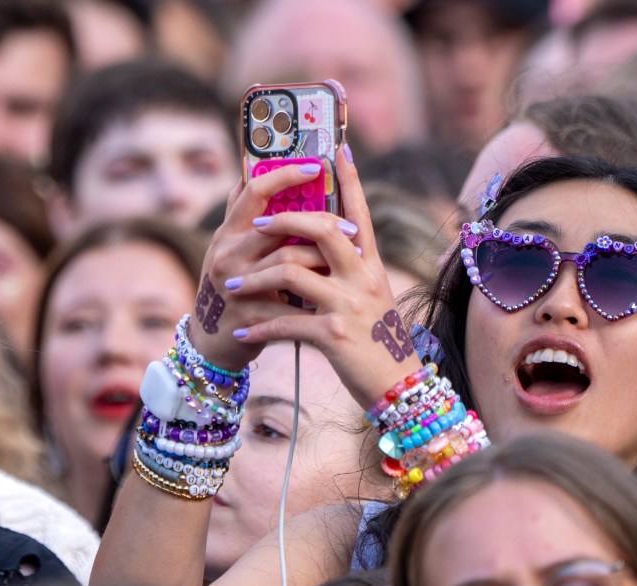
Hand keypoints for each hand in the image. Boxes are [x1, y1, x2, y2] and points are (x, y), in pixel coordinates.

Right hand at [188, 163, 330, 371]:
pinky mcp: (248, 314)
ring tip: (349, 263)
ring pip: (288, 263)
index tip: (316, 166)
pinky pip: (290, 304)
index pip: (255, 190)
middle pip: (280, 227)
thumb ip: (249, 216)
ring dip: (323, 263)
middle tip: (352, 229)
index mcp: (228, 231)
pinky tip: (336, 298)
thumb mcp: (234, 249)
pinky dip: (315, 301)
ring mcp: (235, 284)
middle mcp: (228, 253)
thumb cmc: (235, 287)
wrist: (212, 343)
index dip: (284, 174)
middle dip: (321, 226)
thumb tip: (260, 169)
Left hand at [222, 148, 422, 406]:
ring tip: (236, 286)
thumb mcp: (375, 300)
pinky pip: (285, 322)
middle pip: (323, 228)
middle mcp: (363, 279)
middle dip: (284, 221)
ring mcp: (349, 305)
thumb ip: (353, 273)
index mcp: (372, 267)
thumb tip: (326, 250)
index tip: (337, 148)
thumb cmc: (382, 343)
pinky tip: (243, 331)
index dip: (349, 180)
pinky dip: (259, 326)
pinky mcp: (333, 335)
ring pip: (291, 273)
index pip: (360, 214)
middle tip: (256, 227)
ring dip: (256, 279)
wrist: (400, 387)